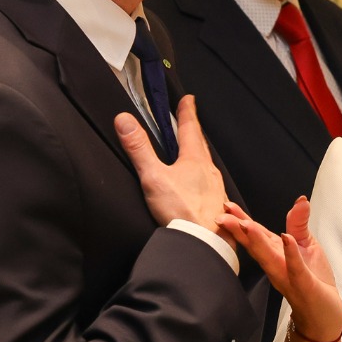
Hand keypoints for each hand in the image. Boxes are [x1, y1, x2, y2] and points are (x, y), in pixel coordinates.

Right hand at [116, 96, 225, 229]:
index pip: (190, 128)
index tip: (189, 99)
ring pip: (207, 164)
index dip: (188, 112)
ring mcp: (215, 188)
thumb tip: (124, 120)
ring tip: (194, 151)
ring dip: (200, 153)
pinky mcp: (216, 204)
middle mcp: (209, 171)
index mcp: (194, 159)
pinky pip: (210, 183)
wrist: (205, 241)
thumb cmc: (182, 211)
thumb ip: (139, 149)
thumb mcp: (154, 177)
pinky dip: (203, 176)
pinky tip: (200, 185)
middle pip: (201, 145)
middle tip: (191, 120)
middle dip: (194, 130)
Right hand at [215, 196, 341, 337]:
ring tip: (247, 225)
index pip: (256, 234)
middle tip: (222, 216)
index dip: (241, 220)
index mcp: (276, 253)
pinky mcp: (304, 284)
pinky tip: (286, 240)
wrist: (323, 314)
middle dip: (239, 231)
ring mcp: (288, 275)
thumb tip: (300, 200)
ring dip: (258, 242)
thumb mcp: (307, 245)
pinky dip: (291, 254)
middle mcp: (276, 265)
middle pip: (255, 245)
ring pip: (269, 257)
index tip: (226, 206)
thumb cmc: (314, 280)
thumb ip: (298, 223)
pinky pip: (296, 268)